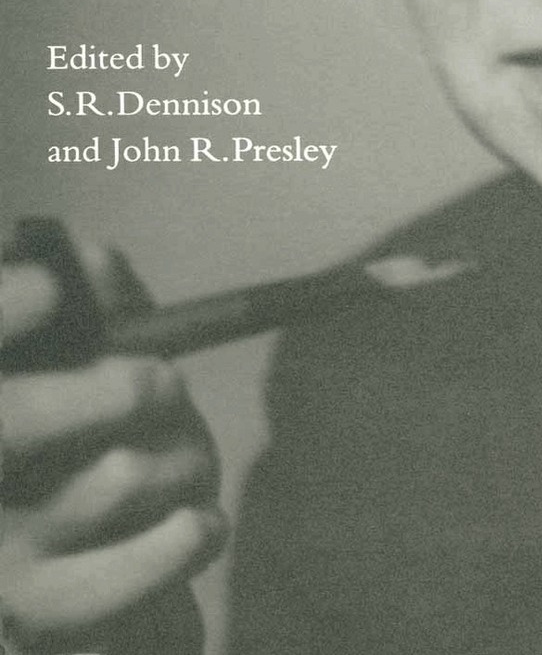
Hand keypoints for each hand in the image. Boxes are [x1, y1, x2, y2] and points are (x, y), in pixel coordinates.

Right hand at [1, 230, 227, 652]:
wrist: (58, 561)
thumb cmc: (77, 437)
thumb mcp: (76, 358)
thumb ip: (89, 302)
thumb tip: (91, 256)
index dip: (2, 309)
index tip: (50, 290)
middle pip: (28, 416)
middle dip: (130, 386)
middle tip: (165, 382)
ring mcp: (2, 543)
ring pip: (120, 475)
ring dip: (183, 456)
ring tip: (184, 457)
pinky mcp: (43, 607)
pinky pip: (131, 571)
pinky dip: (185, 538)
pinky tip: (199, 521)